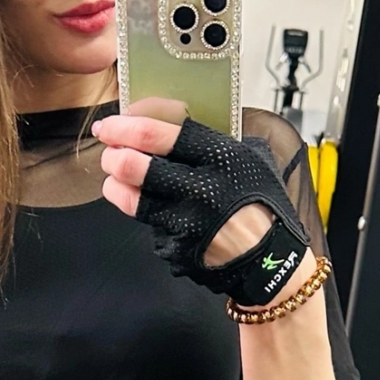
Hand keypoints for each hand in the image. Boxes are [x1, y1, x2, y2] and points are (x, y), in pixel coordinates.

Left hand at [95, 102, 310, 308]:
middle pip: (137, 164)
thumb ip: (217, 140)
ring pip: (132, 197)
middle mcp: (200, 189)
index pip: (162, 134)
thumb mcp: (254, 160)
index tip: (115, 120)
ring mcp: (185, 223)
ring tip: (113, 173)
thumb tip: (176, 118)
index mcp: (221, 159)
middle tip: (107, 143)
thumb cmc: (264, 206)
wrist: (272, 260)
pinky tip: (145, 205)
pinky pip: (149, 225)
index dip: (130, 124)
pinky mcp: (175, 248)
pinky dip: (142, 213)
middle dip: (114, 149)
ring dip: (115, 181)